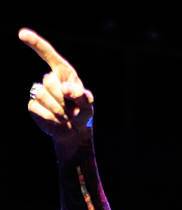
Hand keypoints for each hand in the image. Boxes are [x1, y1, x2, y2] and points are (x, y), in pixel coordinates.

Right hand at [19, 28, 93, 151]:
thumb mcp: (87, 105)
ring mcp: (40, 92)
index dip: (35, 43)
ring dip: (57, 109)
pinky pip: (38, 108)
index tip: (22, 34)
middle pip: (48, 80)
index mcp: (63, 73)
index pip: (48, 54)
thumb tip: (65, 89)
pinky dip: (50, 118)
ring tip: (65, 116)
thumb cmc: (82, 114)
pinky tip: (57, 121)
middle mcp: (50, 79)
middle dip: (62, 98)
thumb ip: (81, 95)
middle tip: (72, 109)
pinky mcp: (33, 105)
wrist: (74, 131)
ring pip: (42, 94)